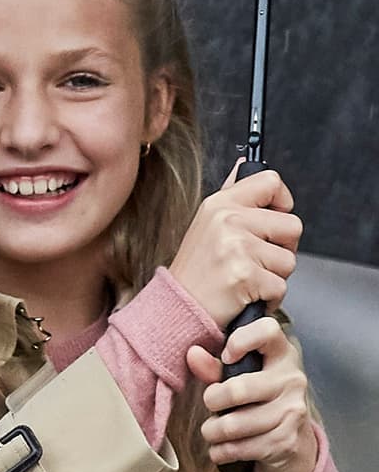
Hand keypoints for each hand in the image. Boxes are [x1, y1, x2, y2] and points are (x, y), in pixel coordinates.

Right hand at [169, 164, 300, 328]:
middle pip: (292, 225)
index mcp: (221, 203)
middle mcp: (228, 220)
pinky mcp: (245, 276)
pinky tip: (245, 296)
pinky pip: (281, 287)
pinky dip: (268, 298)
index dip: (282, 202)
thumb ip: (233, 193)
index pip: (272, 182)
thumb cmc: (197, 270)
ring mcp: (237, 247)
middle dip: (282, 248)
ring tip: (246, 279)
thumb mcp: (207, 222)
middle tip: (255, 260)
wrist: (178, 308)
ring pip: (289, 260)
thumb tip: (244, 163)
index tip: (272, 221)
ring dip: (274, 276)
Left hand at [187, 315, 317, 471]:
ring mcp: (293, 412)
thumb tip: (192, 354)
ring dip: (212, 431)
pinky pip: (237, 449)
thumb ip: (215, 366)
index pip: (267, 330)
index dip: (241, 340)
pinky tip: (222, 447)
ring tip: (213, 430)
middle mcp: (292, 380)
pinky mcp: (286, 442)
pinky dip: (220, 452)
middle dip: (212, 400)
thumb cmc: (259, 400)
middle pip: (236, 389)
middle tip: (211, 403)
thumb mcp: (241, 377)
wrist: (293, 444)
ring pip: (232, 425)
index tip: (227, 356)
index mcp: (282, 354)